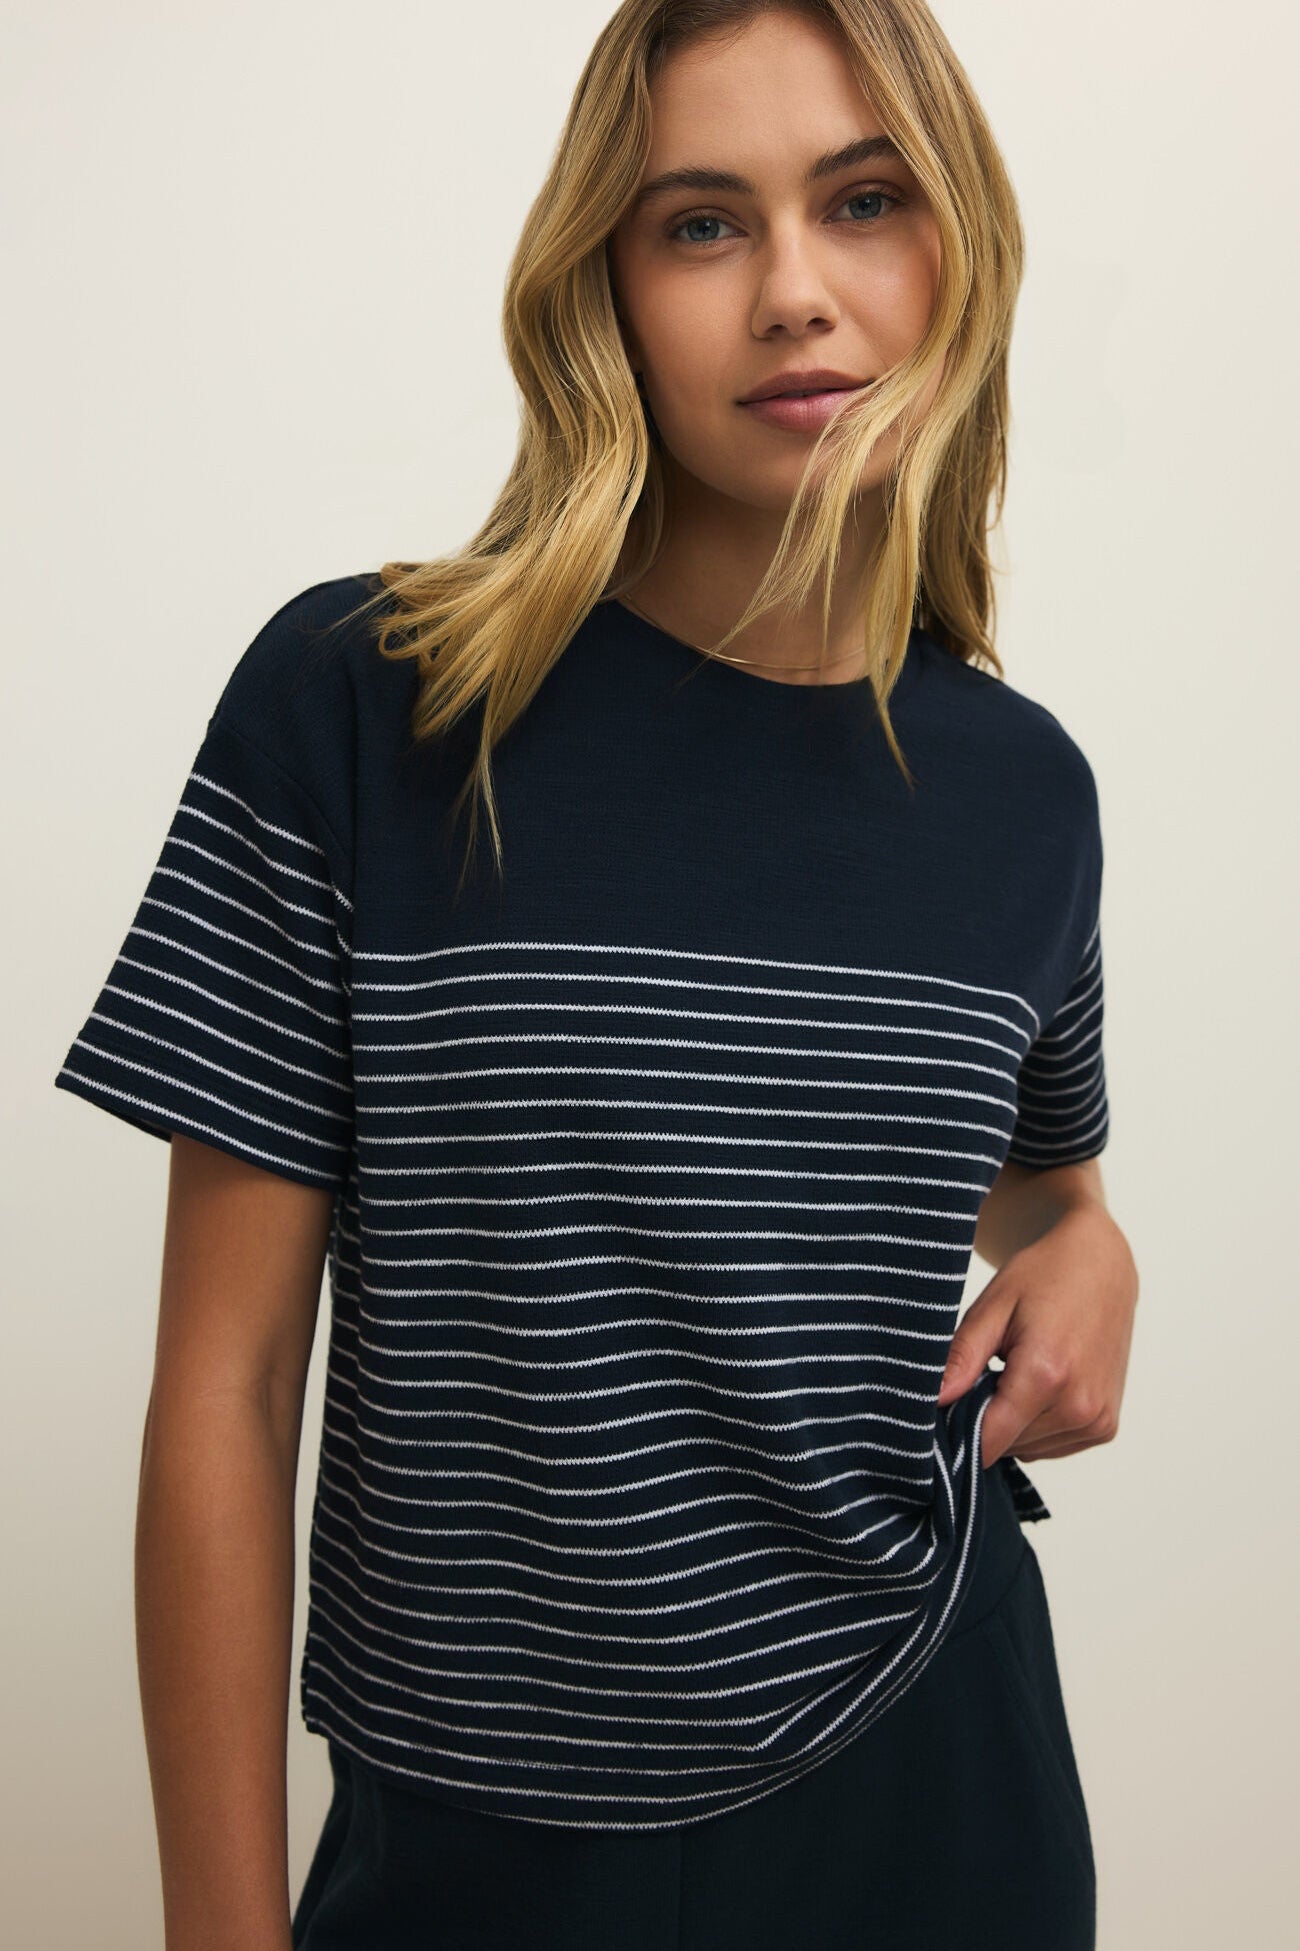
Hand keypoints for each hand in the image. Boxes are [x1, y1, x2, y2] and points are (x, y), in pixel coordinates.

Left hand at [936, 1201, 1138, 1468]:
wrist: (1102, 1266)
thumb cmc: (1044, 1278)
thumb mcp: (994, 1307)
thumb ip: (963, 1357)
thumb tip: (935, 1400)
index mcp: (1046, 1374)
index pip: (989, 1440)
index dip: (959, 1430)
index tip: (947, 1407)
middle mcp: (1079, 1405)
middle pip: (1008, 1446)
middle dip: (985, 1420)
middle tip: (984, 1373)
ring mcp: (1097, 1419)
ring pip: (1029, 1450)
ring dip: (1013, 1424)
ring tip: (1014, 1373)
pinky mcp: (1106, 1425)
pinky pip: (1054, 1446)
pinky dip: (1037, 1426)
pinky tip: (1038, 1385)